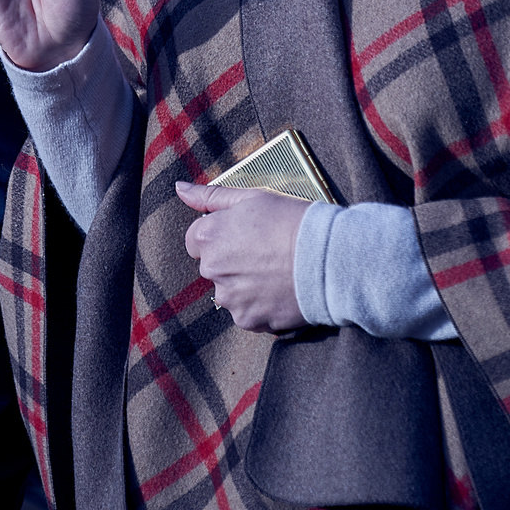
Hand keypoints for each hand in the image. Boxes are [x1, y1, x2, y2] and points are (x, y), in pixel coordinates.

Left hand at [176, 181, 309, 333]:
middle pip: (212, 265)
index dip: (220, 235)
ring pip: (229, 291)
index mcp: (208, 236)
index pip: (196, 239)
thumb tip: (180, 189)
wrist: (328, 259)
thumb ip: (210, 196)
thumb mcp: (252, 198)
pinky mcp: (247, 319)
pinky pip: (246, 312)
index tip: (244, 234)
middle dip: (231, 260)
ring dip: (244, 284)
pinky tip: (279, 289)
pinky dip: (259, 304)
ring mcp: (229, 298)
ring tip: (275, 271)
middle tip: (265, 251)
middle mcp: (212, 269)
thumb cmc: (293, 222)